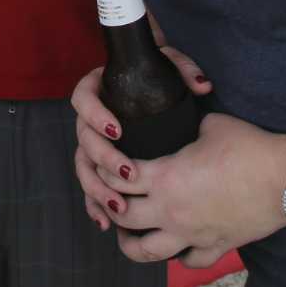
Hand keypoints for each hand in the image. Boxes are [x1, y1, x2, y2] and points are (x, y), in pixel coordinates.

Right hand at [69, 48, 212, 232]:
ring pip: (84, 169)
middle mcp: (90, 119)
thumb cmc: (159, 73)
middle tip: (127, 173)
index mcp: (98, 89)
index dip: (96, 116)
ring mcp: (93, 144)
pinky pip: (92, 188)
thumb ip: (183, 69)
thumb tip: (202, 87)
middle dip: (103, 160)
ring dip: (98, 190)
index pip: (83, 99)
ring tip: (119, 207)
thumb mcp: (169, 64)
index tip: (117, 130)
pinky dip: (96, 206)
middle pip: (83, 141)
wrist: (155, 82)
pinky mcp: (100, 167)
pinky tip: (107, 223)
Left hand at [88, 112, 285, 268]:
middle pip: (122, 217)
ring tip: (129, 231)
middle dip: (108, 206)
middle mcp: (171, 211)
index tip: (104, 163)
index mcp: (164, 177)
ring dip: (131, 242)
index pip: (116, 177)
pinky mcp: (216, 246)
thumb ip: (187, 128)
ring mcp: (192, 234)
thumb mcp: (210, 125)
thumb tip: (185, 125)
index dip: (104, 169)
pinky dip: (177, 255)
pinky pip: (188, 261)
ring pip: (146, 252)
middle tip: (109, 197)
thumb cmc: (249, 147)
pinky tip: (176, 244)